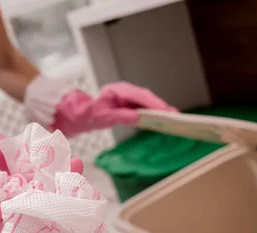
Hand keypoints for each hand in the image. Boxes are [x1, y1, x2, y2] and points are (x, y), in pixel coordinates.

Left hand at [53, 82, 176, 135]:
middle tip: (173, 114)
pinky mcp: (130, 102)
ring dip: (158, 108)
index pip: (138, 95)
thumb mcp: (104, 118)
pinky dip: (153, 111)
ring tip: (172, 117)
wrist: (83, 114)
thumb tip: (138, 118)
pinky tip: (163, 117)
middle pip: (145, 96)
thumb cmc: (91, 115)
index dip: (152, 103)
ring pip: (146, 100)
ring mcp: (127, 95)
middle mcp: (124, 90)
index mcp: (117, 91)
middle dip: (159, 105)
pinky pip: (143, 105)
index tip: (163, 110)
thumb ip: (121, 117)